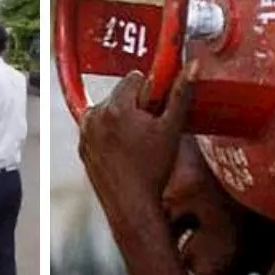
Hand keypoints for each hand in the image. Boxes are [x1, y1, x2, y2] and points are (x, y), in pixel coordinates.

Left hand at [78, 63, 196, 217]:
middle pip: (120, 94)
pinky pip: (98, 129)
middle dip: (136, 106)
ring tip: (137, 144)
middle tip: (150, 130)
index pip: (134, 78)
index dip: (150, 92)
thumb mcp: (171, 130)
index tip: (157, 109)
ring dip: (122, 120)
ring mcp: (85, 133)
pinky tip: (125, 152)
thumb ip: (181, 94)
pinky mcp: (82, 147)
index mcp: (116, 108)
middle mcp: (94, 117)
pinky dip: (109, 135)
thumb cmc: (151, 172)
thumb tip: (192, 67)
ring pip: (108, 111)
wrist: (132, 206)